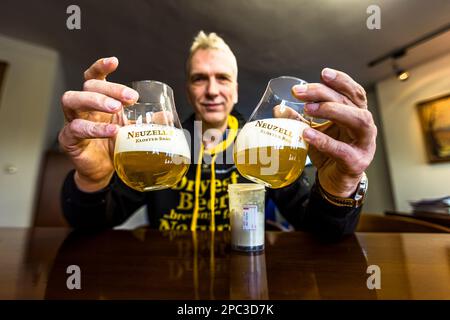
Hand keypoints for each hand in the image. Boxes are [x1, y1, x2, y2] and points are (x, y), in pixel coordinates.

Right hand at [58, 57, 138, 191]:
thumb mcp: (133, 131)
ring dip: (96, 101)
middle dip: (109, 88)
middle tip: (130, 98)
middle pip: (88, 85)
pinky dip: (95, 128)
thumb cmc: (114, 145)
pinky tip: (112, 130)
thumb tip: (167, 114)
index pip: (93, 77)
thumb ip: (148, 122)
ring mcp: (72, 120)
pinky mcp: (68, 139)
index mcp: (97, 100)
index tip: (114, 62)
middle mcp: (83, 107)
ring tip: (116, 108)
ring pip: (72, 100)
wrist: (102, 170)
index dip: (100, 67)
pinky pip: (76, 128)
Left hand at [291, 68, 376, 197]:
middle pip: (350, 102)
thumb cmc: (328, 153)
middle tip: (300, 92)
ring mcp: (364, 144)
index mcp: (356, 114)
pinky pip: (342, 149)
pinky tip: (307, 134)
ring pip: (358, 120)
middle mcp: (364, 126)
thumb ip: (300, 119)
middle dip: (324, 93)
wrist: (336, 182)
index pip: (353, 92)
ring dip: (332, 110)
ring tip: (308, 109)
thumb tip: (279, 108)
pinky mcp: (356, 162)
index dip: (341, 80)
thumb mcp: (314, 132)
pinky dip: (324, 140)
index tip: (323, 73)